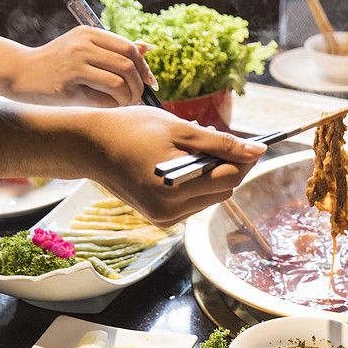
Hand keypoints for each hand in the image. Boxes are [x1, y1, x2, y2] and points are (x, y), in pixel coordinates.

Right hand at [15, 27, 157, 107]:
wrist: (20, 72)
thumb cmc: (57, 64)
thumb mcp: (83, 49)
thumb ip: (112, 49)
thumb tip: (147, 48)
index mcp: (89, 33)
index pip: (129, 48)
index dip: (143, 67)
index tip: (147, 81)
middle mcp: (83, 45)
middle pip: (128, 64)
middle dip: (139, 84)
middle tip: (137, 97)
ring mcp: (75, 63)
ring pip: (119, 81)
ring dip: (128, 97)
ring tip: (124, 103)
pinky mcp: (68, 84)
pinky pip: (102, 97)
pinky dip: (112, 105)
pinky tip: (109, 106)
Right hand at [84, 107, 267, 224]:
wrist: (90, 145)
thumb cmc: (131, 129)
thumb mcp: (180, 129)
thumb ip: (221, 143)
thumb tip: (258, 152)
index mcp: (175, 187)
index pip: (230, 177)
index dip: (244, 159)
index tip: (251, 144)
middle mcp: (170, 210)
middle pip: (223, 191)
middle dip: (226, 167)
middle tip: (212, 141)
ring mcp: (164, 217)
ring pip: (210, 198)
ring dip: (210, 176)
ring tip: (188, 150)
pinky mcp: (159, 219)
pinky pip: (193, 203)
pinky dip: (195, 185)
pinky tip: (179, 165)